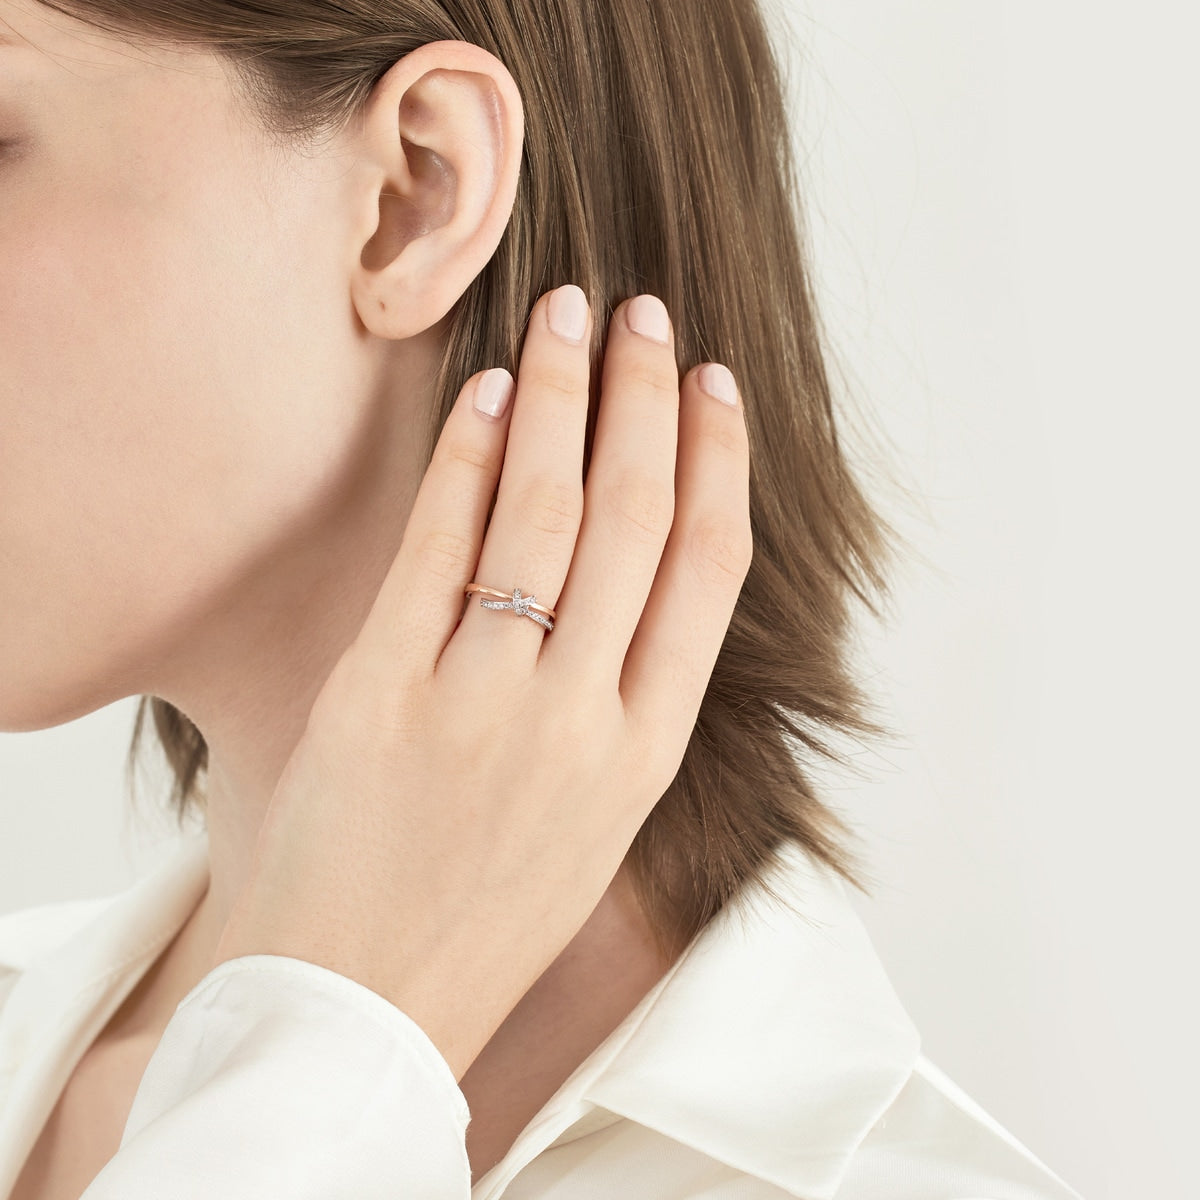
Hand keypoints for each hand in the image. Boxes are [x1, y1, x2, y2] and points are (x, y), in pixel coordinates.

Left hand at [210, 285, 750, 1082]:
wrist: (364, 1007)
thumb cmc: (484, 916)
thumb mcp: (595, 824)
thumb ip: (622, 704)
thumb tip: (629, 572)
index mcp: (647, 751)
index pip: (709, 568)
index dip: (717, 460)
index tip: (713, 385)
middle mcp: (581, 715)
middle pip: (637, 515)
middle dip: (645, 397)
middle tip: (644, 314)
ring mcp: (483, 698)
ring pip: (547, 508)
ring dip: (561, 394)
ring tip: (569, 314)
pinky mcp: (385, 687)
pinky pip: (439, 544)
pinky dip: (466, 455)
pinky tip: (484, 392)